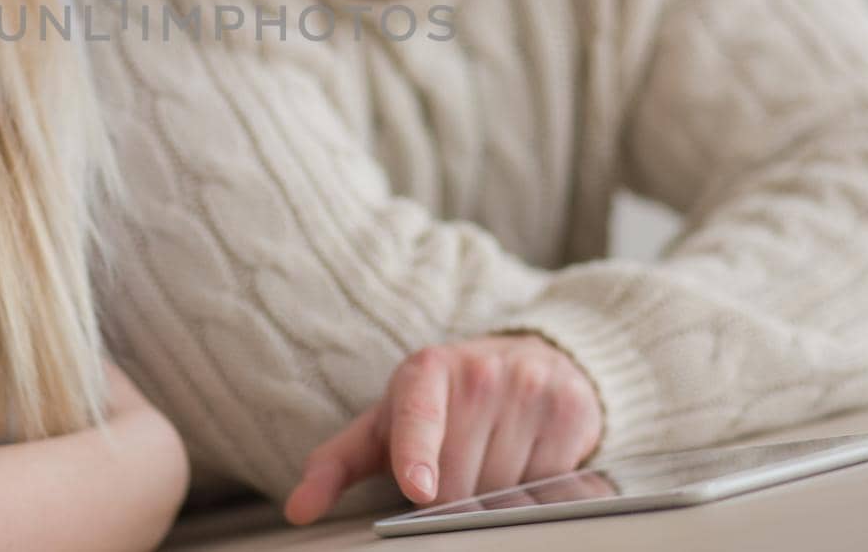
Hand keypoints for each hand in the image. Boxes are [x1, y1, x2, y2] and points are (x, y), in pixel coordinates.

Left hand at [283, 334, 602, 524]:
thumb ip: (336, 465)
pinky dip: (534, 488)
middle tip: (454, 470)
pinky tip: (526, 460)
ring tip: (490, 459)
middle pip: (460, 478)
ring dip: (494, 495)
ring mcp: (528, 387)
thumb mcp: (385, 422)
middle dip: (453, 494)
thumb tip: (298, 508)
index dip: (418, 455)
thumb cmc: (441, 402)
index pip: (418, 417)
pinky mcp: (569, 409)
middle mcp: (478, 372)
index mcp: (424, 371)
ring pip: (505, 486)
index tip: (419, 488)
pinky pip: (548, 481)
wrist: (527, 358)